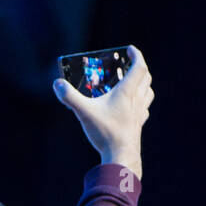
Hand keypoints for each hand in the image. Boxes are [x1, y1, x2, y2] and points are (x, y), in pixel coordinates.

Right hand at [53, 44, 152, 179]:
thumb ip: (69, 96)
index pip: (139, 66)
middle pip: (146, 77)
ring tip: (133, 83)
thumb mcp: (84, 112)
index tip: (129, 49)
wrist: (121, 157)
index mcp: (127, 92)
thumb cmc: (106, 132)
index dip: (136, 54)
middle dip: (139, 67)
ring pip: (148, 92)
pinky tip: (133, 107)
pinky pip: (144, 108)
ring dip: (143, 83)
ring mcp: (139, 113)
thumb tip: (57, 84)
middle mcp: (137, 100)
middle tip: (128, 64)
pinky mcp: (138, 125)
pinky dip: (141, 101)